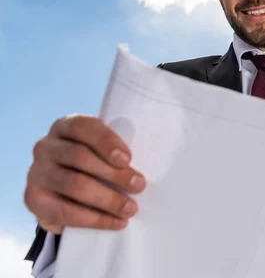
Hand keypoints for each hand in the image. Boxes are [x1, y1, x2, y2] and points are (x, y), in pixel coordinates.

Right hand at [24, 115, 145, 233]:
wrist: (64, 191)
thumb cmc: (95, 162)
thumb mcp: (103, 150)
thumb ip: (117, 151)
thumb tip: (147, 164)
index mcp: (65, 126)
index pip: (83, 127)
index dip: (106, 142)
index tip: (128, 159)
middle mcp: (46, 146)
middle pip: (80, 157)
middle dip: (114, 174)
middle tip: (139, 186)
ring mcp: (36, 172)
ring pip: (74, 185)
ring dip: (107, 199)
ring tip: (130, 208)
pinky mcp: (33, 199)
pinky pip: (64, 211)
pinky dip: (94, 219)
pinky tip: (115, 222)